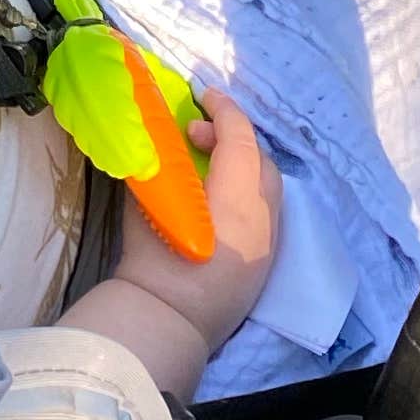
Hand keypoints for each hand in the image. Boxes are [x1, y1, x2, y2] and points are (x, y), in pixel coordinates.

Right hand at [61, 88, 281, 405]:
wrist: (167, 323)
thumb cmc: (154, 261)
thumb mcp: (150, 203)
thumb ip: (161, 166)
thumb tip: (160, 141)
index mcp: (237, 200)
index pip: (241, 139)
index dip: (224, 111)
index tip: (205, 96)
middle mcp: (264, 219)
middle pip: (261, 161)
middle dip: (233, 138)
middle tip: (195, 136)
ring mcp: (270, 243)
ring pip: (268, 187)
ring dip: (243, 165)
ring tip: (207, 165)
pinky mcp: (265, 263)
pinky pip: (266, 212)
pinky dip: (248, 191)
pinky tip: (218, 197)